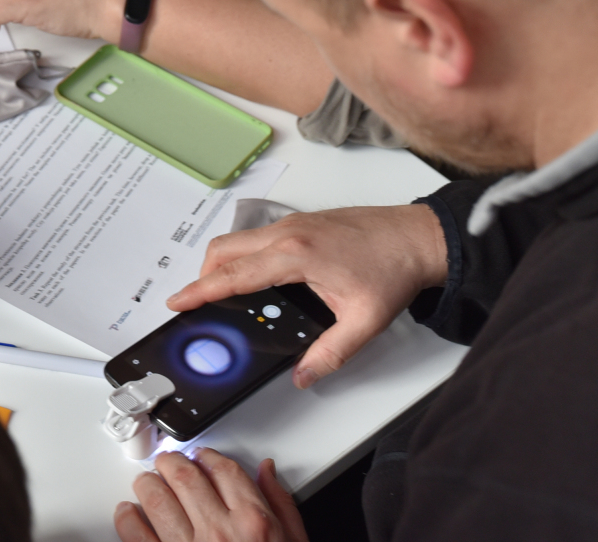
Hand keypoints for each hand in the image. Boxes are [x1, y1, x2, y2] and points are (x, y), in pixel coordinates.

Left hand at [115, 451, 307, 541]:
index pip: (223, 471)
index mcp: (253, 523)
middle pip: (184, 476)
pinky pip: (135, 533)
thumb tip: (267, 474)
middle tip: (167, 462)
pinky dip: (127, 517)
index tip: (201, 456)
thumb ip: (281, 506)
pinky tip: (129, 513)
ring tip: (147, 484)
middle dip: (172, 462)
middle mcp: (219, 531)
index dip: (208, 456)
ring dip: (148, 484)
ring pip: (155, 497)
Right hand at [167, 204, 447, 388]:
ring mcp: (293, 224)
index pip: (235, 275)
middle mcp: (287, 233)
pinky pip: (256, 236)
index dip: (202, 289)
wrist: (419, 237)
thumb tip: (304, 375)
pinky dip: (243, 254)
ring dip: (223, 262)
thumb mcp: (364, 322)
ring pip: (238, 239)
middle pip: (224, 249)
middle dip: (203, 274)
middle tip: (196, 300)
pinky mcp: (301, 222)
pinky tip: (257, 276)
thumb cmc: (394, 269)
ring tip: (223, 291)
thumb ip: (330, 353)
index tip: (179, 301)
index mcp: (296, 256)